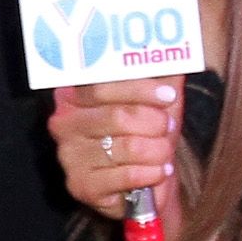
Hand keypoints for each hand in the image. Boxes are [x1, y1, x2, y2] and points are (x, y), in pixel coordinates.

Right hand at [50, 79, 179, 221]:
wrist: (142, 181)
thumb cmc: (144, 134)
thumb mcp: (153, 100)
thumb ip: (161, 75)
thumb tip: (177, 54)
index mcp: (73, 95)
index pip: (102, 87)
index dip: (140, 90)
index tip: (168, 96)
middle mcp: (64, 123)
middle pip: (117, 117)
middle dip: (154, 123)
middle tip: (168, 127)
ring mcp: (70, 157)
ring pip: (127, 147)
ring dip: (158, 150)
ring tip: (165, 151)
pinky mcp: (82, 186)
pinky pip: (126, 176)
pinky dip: (151, 173)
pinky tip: (159, 171)